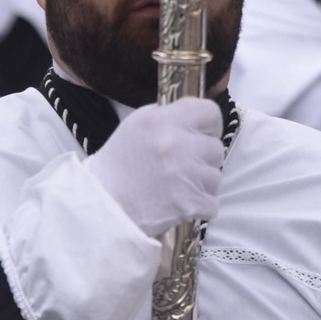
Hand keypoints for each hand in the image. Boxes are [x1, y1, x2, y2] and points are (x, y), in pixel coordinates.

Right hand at [86, 98, 224, 236]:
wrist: (105, 203)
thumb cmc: (122, 162)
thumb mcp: (139, 124)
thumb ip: (170, 115)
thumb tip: (198, 117)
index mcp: (162, 120)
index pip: (211, 113)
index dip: (207, 126)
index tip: (198, 135)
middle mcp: (176, 144)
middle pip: (216, 148)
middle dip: (202, 157)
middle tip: (179, 165)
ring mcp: (184, 175)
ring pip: (215, 177)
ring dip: (200, 183)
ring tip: (176, 185)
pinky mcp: (188, 204)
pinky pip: (212, 203)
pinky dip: (199, 206)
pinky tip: (178, 202)